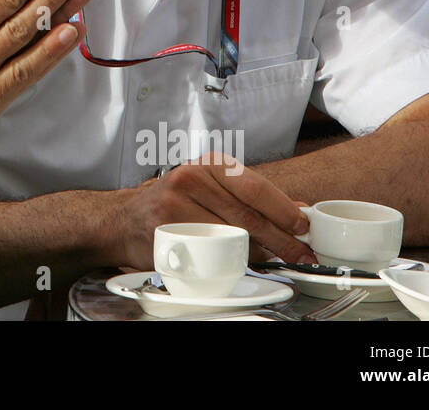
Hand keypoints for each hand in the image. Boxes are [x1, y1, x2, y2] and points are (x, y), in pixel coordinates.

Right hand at [106, 153, 313, 268]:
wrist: (125, 221)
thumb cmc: (173, 206)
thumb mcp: (213, 190)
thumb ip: (252, 199)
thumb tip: (298, 209)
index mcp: (207, 165)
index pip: (254, 187)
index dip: (283, 210)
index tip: (303, 226)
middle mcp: (190, 178)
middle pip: (247, 215)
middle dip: (281, 239)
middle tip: (300, 253)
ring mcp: (174, 205)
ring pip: (230, 235)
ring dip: (259, 252)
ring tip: (275, 259)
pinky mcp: (165, 231)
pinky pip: (207, 251)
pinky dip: (228, 261)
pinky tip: (239, 262)